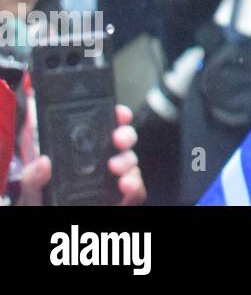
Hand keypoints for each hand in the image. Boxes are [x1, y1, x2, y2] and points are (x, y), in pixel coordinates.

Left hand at [17, 105, 145, 204]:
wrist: (48, 218)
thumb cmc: (43, 199)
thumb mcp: (33, 186)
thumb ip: (34, 175)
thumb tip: (43, 162)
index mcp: (85, 149)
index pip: (106, 125)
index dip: (117, 115)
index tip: (119, 114)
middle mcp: (104, 160)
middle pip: (125, 140)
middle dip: (126, 136)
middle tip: (118, 140)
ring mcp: (115, 178)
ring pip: (132, 162)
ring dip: (128, 162)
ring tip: (116, 169)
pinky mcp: (123, 197)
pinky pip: (137, 189)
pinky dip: (135, 185)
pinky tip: (125, 185)